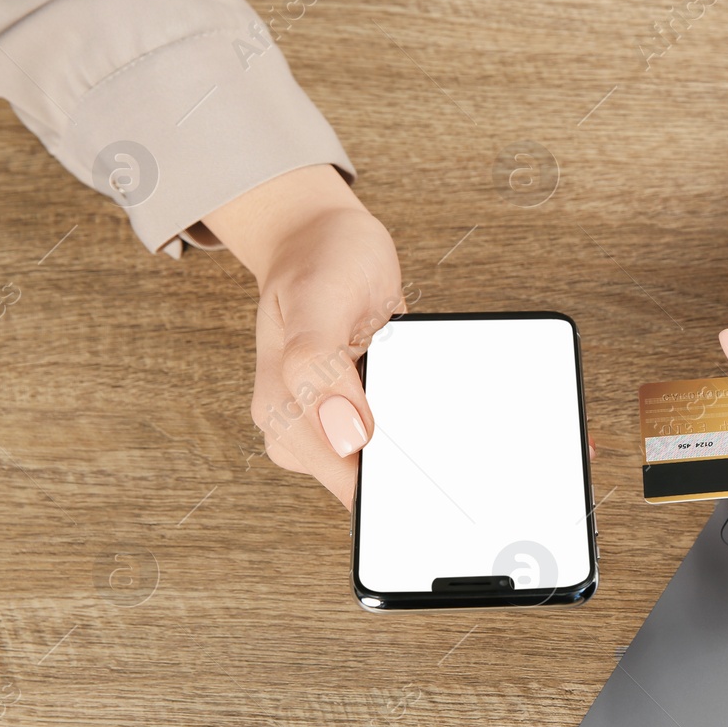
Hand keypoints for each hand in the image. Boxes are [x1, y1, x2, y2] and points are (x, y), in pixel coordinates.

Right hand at [204, 164, 404, 508]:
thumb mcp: (318, 297)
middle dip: (405, 471)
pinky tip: (424, 403)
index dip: (388, 486)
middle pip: (365, 480)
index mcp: (281, 407)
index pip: (343, 477)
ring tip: (431, 410)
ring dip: (413, 451)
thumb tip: (345, 435)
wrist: (324, 240)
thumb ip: (316, 364)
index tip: (430, 479)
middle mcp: (300, 423)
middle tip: (446, 451)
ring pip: (381, 463)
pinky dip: (415, 426)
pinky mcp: (358, 408)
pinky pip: (393, 436)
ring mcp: (329, 418)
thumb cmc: (320, 262)